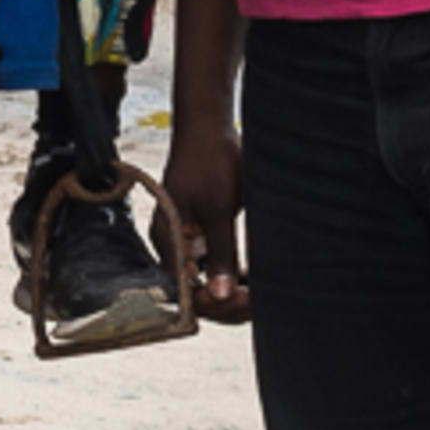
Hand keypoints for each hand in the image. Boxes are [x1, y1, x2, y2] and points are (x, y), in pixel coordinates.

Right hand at [159, 110, 249, 324]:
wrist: (208, 125)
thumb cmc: (211, 160)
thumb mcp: (220, 209)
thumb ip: (222, 253)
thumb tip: (220, 295)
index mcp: (168, 240)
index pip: (187, 292)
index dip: (217, 304)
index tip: (249, 301)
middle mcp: (171, 245)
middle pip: (195, 292)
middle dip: (227, 301)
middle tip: (261, 299)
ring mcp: (183, 241)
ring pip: (205, 281)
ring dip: (230, 290)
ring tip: (260, 291)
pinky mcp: (196, 234)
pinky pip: (210, 265)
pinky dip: (230, 274)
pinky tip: (252, 277)